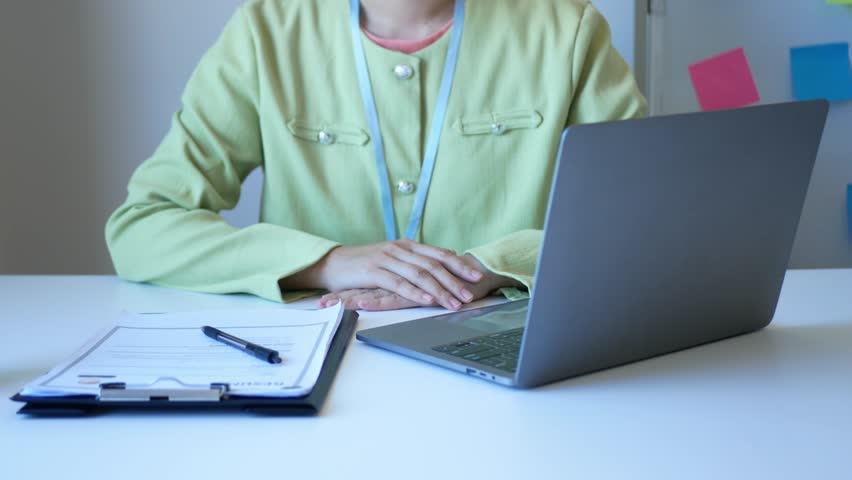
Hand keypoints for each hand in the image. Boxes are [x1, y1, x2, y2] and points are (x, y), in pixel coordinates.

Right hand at [285, 240, 484, 310]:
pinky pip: (398, 283)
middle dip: (454, 280)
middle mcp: (399, 249)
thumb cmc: (363, 264)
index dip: (459, 265)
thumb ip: (411, 263)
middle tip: (470, 294)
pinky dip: (415, 292)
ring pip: (420, 274)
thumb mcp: (391, 259)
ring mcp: (387, 259)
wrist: (332, 263)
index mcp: (407, 245)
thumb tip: (436, 270)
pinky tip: (427, 300)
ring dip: (439, 289)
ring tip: (453, 302)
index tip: (476, 276)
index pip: (439, 254)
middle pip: (433, 264)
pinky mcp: (373, 272)